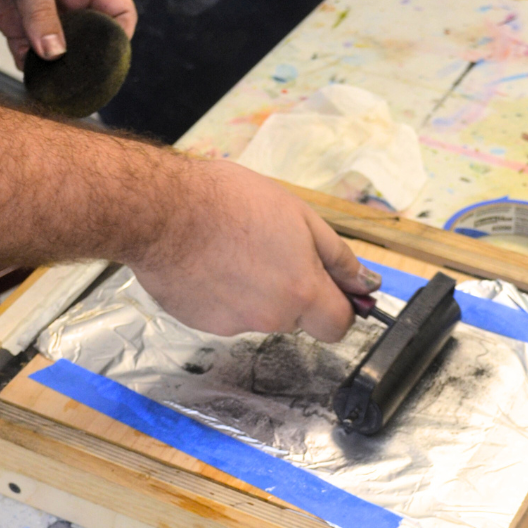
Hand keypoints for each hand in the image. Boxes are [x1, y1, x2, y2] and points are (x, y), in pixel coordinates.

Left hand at [0, 0, 136, 66]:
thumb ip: (41, 12)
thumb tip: (54, 52)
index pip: (120, 12)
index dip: (119, 36)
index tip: (107, 56)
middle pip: (92, 37)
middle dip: (85, 58)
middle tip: (78, 74)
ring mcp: (44, 14)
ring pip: (61, 50)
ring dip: (56, 66)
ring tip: (52, 77)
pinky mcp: (18, 24)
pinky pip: (32, 54)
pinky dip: (29, 65)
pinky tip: (27, 67)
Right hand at [130, 160, 381, 341]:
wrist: (161, 210)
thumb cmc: (232, 201)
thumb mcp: (299, 216)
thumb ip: (337, 257)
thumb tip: (366, 286)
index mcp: (302, 294)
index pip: (338, 326)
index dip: (338, 306)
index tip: (328, 287)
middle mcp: (271, 319)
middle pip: (297, 319)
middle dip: (294, 293)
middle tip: (271, 250)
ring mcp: (233, 326)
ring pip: (260, 315)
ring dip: (256, 290)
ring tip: (232, 249)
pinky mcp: (201, 325)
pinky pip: (225, 312)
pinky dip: (223, 293)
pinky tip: (208, 261)